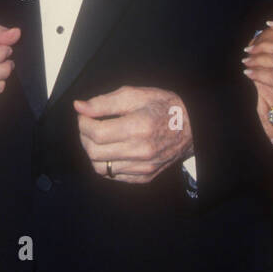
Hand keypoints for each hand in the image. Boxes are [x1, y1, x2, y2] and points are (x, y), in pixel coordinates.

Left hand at [74, 86, 193, 183]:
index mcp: (139, 127)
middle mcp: (141, 151)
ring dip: (93, 152)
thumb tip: (79, 107)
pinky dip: (106, 163)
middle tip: (89, 125)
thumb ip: (105, 102)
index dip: (83, 124)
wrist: (192, 127)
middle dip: (85, 137)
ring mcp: (144, 166)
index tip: (85, 116)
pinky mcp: (145, 176)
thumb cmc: (164, 107)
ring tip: (99, 138)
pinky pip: (114, 176)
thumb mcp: (136, 95)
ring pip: (101, 168)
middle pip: (95, 152)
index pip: (97, 133)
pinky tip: (112, 150)